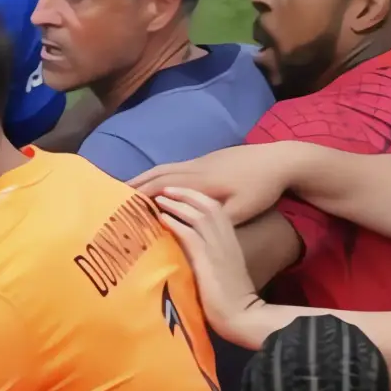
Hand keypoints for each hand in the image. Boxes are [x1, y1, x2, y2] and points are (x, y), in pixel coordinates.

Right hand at [128, 143, 302, 224]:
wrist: (281, 160)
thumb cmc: (261, 188)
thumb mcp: (240, 211)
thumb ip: (213, 220)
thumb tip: (189, 230)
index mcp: (199, 183)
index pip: (159, 188)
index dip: (138, 198)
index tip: (118, 209)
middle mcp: (194, 168)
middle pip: (155, 175)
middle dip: (132, 187)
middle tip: (110, 199)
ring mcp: (200, 161)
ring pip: (163, 168)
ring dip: (143, 178)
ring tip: (125, 190)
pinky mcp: (207, 159)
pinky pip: (174, 166)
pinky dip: (158, 174)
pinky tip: (157, 182)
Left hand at [152, 187, 269, 348]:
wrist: (243, 316)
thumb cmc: (231, 301)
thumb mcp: (221, 271)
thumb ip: (209, 256)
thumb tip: (189, 251)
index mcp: (231, 240)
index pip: (215, 209)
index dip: (197, 197)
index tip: (179, 193)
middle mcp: (226, 239)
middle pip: (207, 204)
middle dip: (186, 193)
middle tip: (166, 188)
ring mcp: (218, 248)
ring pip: (197, 215)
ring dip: (177, 204)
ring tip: (159, 198)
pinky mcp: (208, 260)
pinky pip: (190, 234)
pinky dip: (175, 223)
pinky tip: (162, 218)